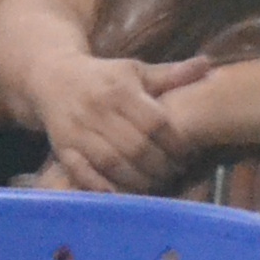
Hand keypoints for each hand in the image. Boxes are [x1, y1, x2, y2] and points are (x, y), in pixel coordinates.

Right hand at [29, 54, 194, 195]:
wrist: (52, 76)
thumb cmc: (103, 76)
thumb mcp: (135, 69)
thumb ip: (171, 74)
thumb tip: (208, 65)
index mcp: (120, 89)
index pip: (155, 122)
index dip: (175, 143)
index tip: (188, 155)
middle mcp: (97, 110)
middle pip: (136, 147)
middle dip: (160, 166)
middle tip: (173, 174)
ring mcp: (77, 131)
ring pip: (113, 163)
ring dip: (138, 180)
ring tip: (154, 185)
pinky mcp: (62, 147)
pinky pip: (83, 173)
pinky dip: (103, 187)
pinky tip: (122, 194)